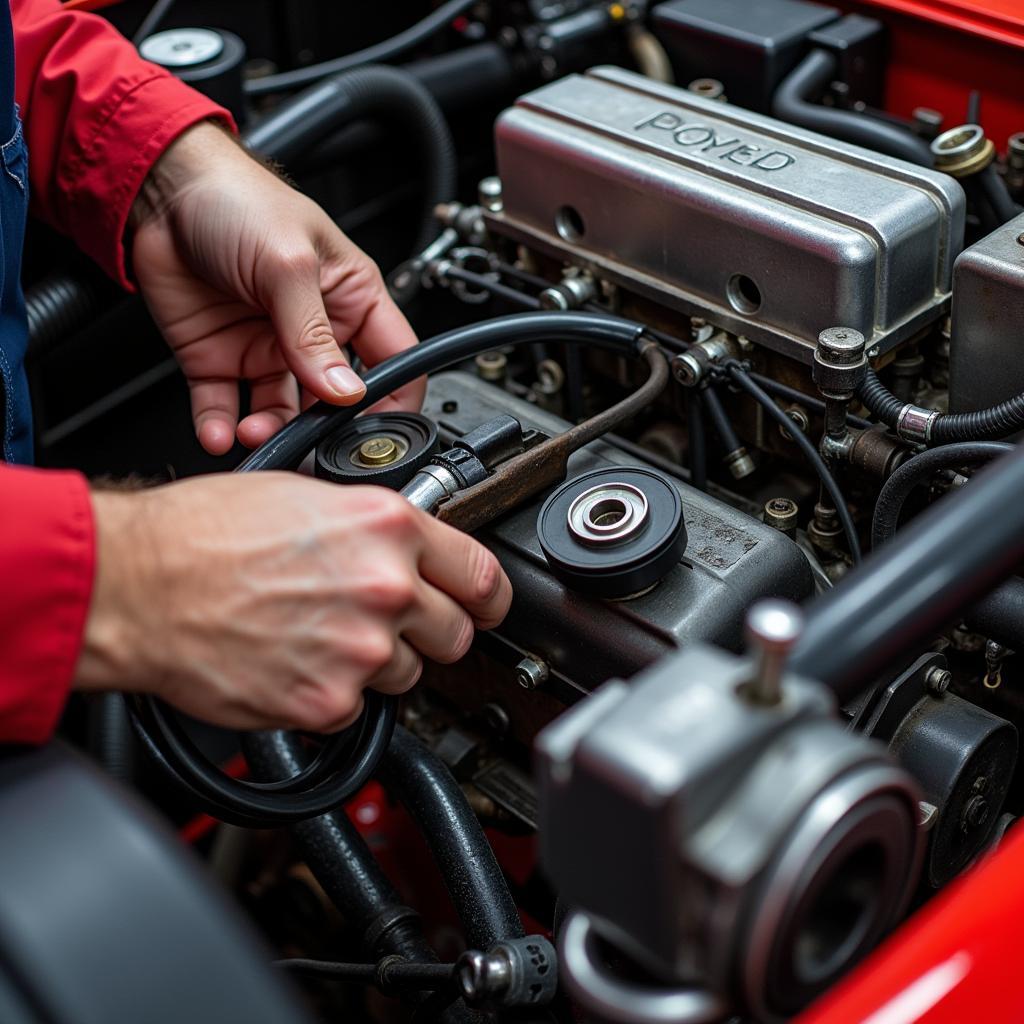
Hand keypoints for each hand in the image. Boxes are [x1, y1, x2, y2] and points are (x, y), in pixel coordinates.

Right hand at [77, 476, 511, 731]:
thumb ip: (375, 528)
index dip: (487, 596)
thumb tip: (409, 549)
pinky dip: (332, 695)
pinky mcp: (328, 702)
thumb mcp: (307, 496)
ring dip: (375, 663)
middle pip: (456, 634)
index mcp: (388, 527)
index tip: (484, 606)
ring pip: (407, 675)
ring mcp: (361, 649)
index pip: (484, 574)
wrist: (137, 584)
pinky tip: (294, 661)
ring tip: (320, 635)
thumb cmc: (202, 533)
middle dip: (427, 632)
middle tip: (385, 622)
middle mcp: (386, 586)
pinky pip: (356, 709)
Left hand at [130, 122, 422, 455]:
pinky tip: (220, 433)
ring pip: (279, 413)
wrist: (160, 186)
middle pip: (333, 401)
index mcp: (352, 300)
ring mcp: (266, 348)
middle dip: (321, 429)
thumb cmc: (237, 199)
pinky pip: (224, 407)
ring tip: (254, 432)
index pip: (395, 362)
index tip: (379, 433)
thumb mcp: (289, 263)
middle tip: (309, 443)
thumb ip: (314, 333)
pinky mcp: (219, 359)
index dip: (395, 401)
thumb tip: (343, 390)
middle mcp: (313, 331)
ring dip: (269, 431)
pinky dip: (220, 428)